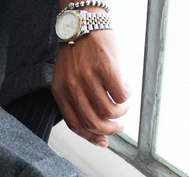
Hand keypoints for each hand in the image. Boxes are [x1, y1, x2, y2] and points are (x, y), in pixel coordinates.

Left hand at [52, 29, 131, 147]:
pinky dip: (127, 97)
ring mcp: (88, 78)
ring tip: (124, 104)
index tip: (104, 142)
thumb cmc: (78, 52)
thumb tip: (98, 130)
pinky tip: (126, 88)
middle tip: (119, 126)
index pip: (76, 125)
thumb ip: (77, 100)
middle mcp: (72, 87)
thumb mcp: (68, 78)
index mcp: (61, 92)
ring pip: (109, 112)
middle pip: (94, 122)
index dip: (92, 138)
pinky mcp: (105, 68)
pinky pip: (120, 96)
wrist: (83, 22)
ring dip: (121, 112)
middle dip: (110, 129)